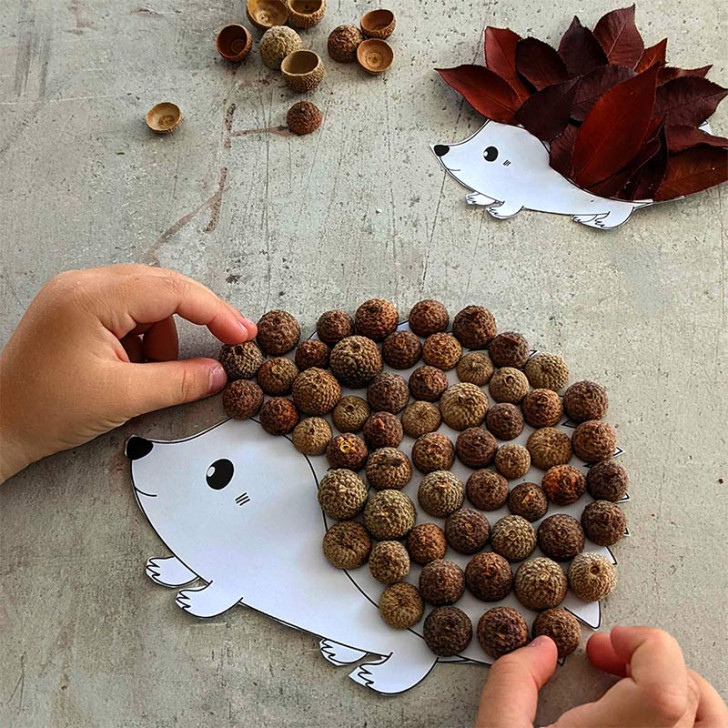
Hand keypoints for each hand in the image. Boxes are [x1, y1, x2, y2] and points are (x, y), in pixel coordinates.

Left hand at [0, 265, 256, 481]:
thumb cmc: (45, 410)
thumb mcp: (123, 398)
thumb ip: (179, 382)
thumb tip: (219, 373)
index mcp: (91, 298)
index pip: (170, 291)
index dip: (214, 311)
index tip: (242, 333)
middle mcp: (83, 284)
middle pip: (162, 288)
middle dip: (196, 318)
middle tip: (230, 341)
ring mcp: (78, 294)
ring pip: (148, 301)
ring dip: (162, 337)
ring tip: (145, 374)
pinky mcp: (77, 309)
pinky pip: (128, 313)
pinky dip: (143, 339)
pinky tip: (131, 366)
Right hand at [475, 626, 726, 726]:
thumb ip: (512, 685)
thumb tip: (541, 646)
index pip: (667, 681)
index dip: (642, 645)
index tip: (604, 646)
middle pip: (693, 694)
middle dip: (651, 662)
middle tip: (607, 664)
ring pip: (714, 722)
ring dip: (678, 692)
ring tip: (633, 692)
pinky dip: (689, 721)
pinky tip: (646, 721)